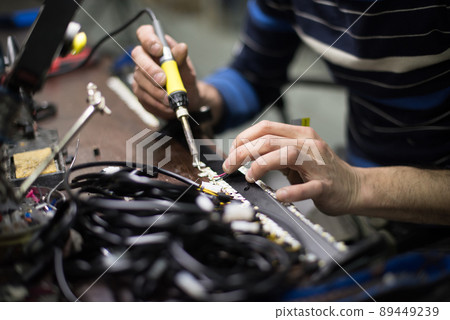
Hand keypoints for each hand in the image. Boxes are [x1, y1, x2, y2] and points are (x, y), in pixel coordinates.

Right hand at [131, 25, 199, 118]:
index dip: (148, 40)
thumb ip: (182, 59)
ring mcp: (139, 76)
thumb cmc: (185, 77)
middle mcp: (143, 59)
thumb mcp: (187, 68)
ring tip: (170, 99)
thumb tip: (182, 48)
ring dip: (156, 91)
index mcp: (155, 46)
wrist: (187, 96)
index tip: (158, 50)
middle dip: (150, 70)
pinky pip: (143, 97)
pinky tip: (167, 106)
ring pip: (140, 80)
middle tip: (163, 80)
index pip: (144, 33)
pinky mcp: (140, 92)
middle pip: (138, 58)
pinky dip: (156, 103)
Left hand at [222, 120, 360, 215]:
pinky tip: (280, 195)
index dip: (243, 138)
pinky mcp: (325, 184)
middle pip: (269, 140)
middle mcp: (309, 144)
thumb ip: (275, 153)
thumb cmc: (322, 172)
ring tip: (250, 176)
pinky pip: (307, 186)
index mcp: (300, 135)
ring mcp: (318, 164)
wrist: (354, 187)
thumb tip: (245, 155)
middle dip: (243, 152)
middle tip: (230, 166)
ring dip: (262, 164)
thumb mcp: (296, 157)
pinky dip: (292, 191)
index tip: (231, 153)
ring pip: (286, 155)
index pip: (266, 128)